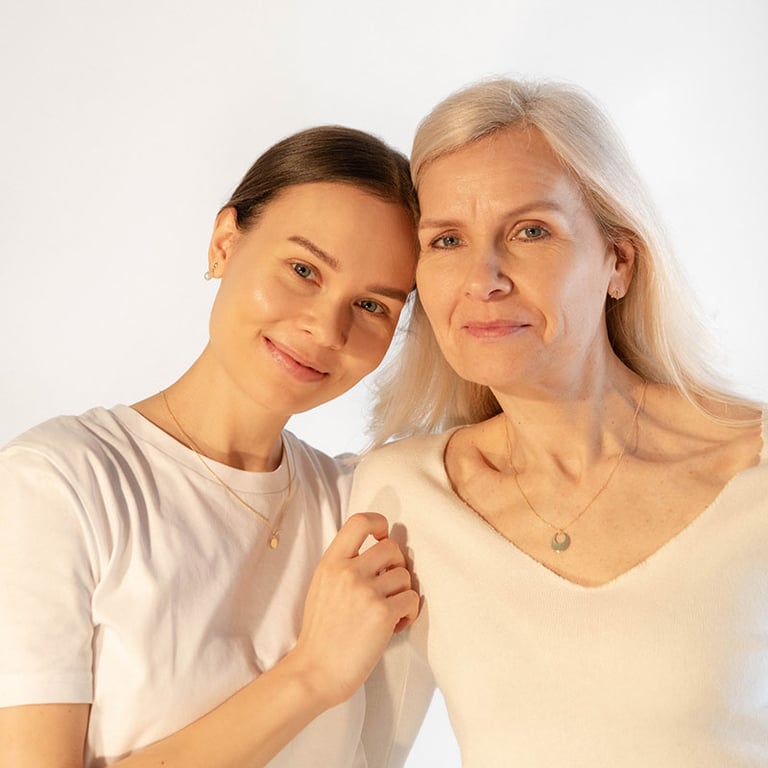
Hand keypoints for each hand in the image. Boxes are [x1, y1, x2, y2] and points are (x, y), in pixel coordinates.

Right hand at [289, 512, 418, 707]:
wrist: (315, 671)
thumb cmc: (321, 633)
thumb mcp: (322, 586)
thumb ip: (345, 565)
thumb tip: (379, 549)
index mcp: (331, 562)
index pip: (359, 522)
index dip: (378, 523)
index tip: (382, 537)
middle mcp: (348, 571)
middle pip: (391, 547)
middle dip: (397, 565)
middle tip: (390, 585)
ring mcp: (366, 591)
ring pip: (405, 575)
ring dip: (403, 593)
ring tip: (390, 612)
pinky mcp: (382, 613)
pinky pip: (412, 599)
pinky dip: (409, 612)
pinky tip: (395, 625)